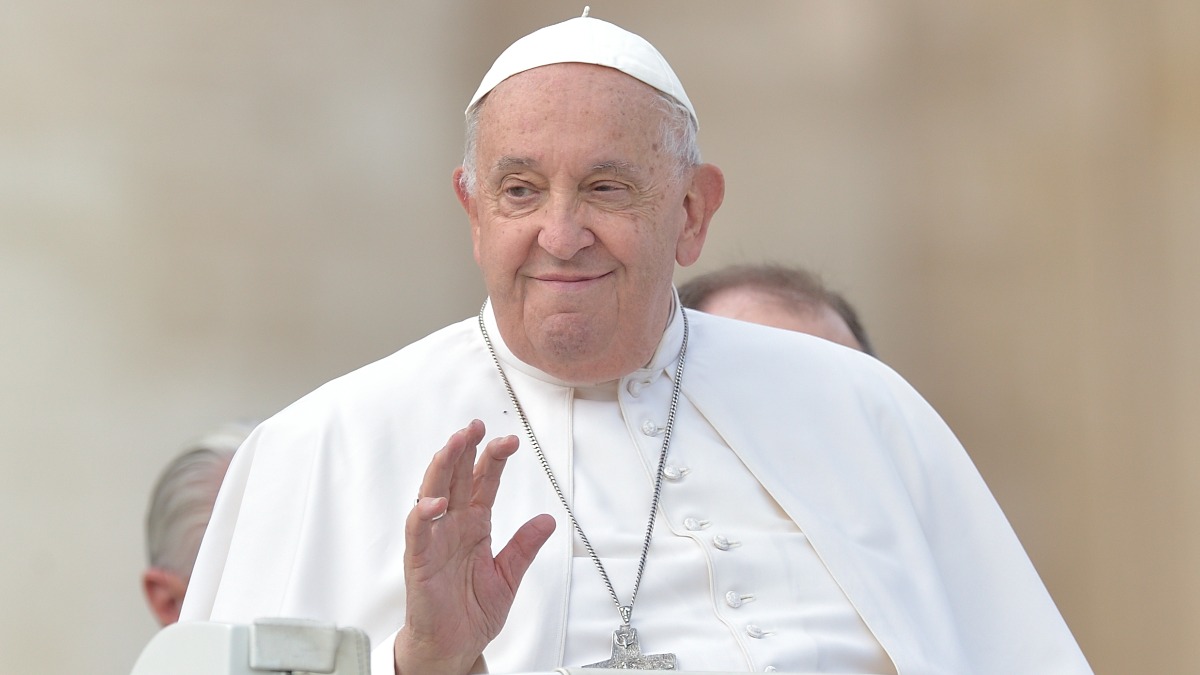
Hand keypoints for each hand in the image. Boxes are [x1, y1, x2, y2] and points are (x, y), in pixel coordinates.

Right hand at [394, 419, 555, 674]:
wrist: (454, 647)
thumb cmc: (472, 611)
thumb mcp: (509, 576)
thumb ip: (524, 547)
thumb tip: (548, 519)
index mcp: (474, 525)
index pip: (482, 482)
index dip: (492, 459)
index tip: (509, 439)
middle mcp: (452, 527)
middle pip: (456, 478)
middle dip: (465, 449)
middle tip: (476, 425)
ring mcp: (434, 541)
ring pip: (433, 494)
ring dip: (442, 468)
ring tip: (454, 444)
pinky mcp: (419, 562)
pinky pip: (419, 534)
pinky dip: (424, 516)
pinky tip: (436, 502)